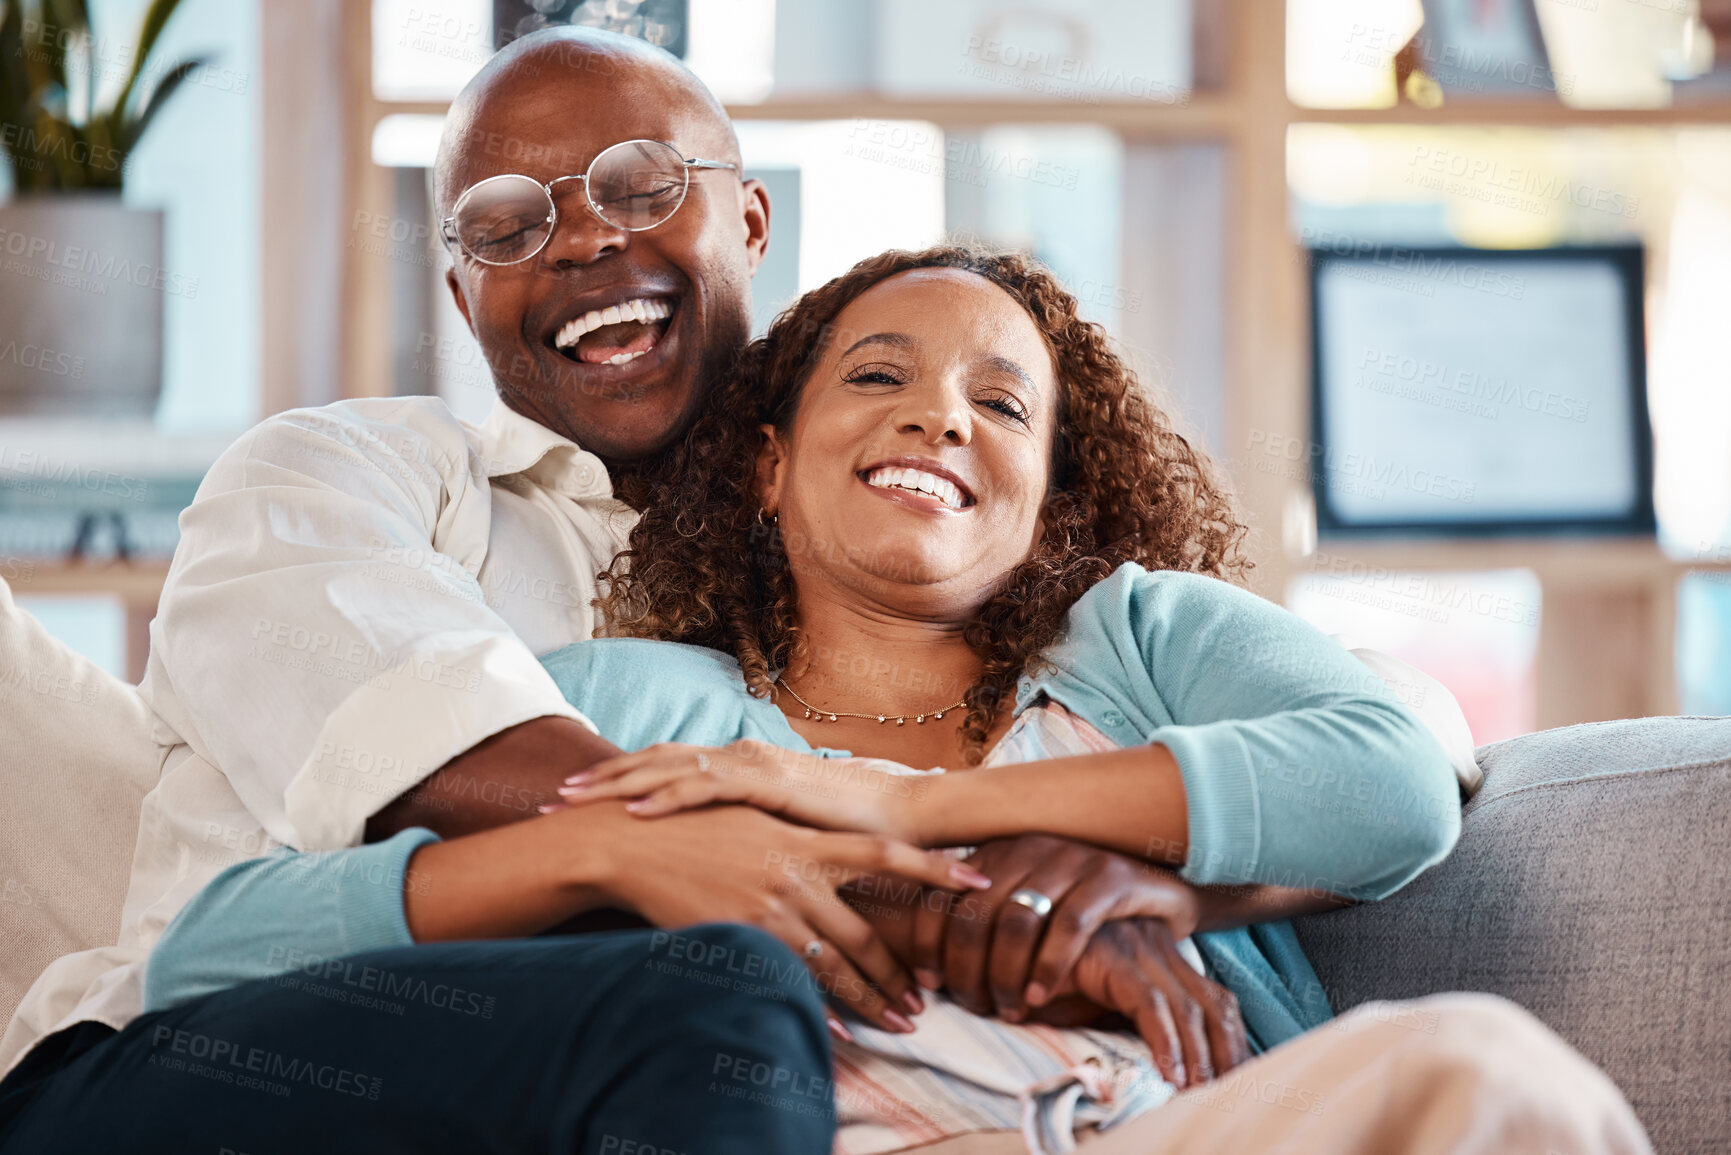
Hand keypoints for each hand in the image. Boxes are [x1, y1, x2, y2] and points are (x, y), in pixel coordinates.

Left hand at [556, 739, 930, 838]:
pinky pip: (707, 787)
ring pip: (668, 768)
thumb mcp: (777, 836)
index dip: (618, 782)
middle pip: (653, 762)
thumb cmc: (842, 832)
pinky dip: (668, 796)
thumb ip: (742, 835)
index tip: (574, 802)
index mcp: (737, 767)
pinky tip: (636, 810)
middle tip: (552, 800)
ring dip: (618, 784)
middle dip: (600, 781)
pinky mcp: (768, 782)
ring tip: (575, 800)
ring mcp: (751, 766)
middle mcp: (737, 757)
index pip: (664, 769)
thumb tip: (709, 857)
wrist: (897, 821)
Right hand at [596, 803, 989, 1034]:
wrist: (634, 838)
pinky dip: (820, 1009)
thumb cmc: (693, 822)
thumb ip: (797, 835)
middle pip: (866, 932)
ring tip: (900, 1021)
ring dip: (871, 998)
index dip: (934, 869)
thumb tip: (831, 847)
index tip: (976, 882)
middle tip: (925, 998)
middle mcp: (797, 876)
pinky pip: (792, 982)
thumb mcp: (753, 816)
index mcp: (806, 841)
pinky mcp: (743, 936)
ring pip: (836, 964)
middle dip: (899, 971)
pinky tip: (842, 1031)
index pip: (885, 854)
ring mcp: (771, 910)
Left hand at [909, 835, 1203, 1022]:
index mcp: (997, 851)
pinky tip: (1039, 995)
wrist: (1157, 890)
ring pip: (1017, 921)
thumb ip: (983, 922)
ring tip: (1008, 1009)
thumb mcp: (1024, 908)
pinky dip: (1049, 966)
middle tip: (973, 1006)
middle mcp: (1028, 847)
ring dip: (1004, 973)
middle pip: (974, 912)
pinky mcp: (1109, 877)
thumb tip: (928, 966)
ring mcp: (1070, 858)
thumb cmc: (1079, 909)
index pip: (942, 893)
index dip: (928, 941)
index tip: (928, 983)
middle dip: (965, 967)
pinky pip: (1069, 925)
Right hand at [1039, 918, 1249, 1088]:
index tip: (1239, 1081)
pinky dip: (1164, 1042)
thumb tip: (1160, 1068)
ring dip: (1200, 1057)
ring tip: (1201, 1096)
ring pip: (1189, 1008)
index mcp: (1161, 953)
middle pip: (1213, 1005)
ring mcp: (1136, 946)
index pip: (1214, 1001)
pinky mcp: (1110, 955)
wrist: (1001, 944)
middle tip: (1231, 1097)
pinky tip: (1170, 1075)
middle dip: (1228, 1055)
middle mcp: (1156, 945)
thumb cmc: (1042, 978)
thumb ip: (1124, 1020)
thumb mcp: (1094, 1003)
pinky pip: (1149, 1003)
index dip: (1232, 1042)